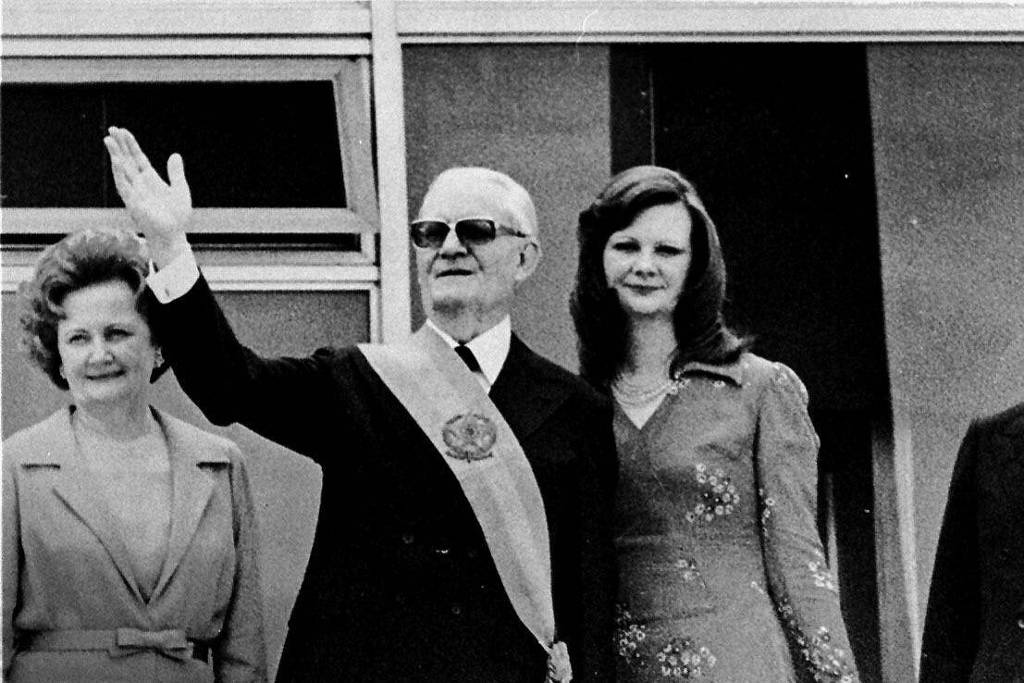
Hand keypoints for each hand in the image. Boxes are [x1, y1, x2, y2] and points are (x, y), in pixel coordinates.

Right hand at [104, 126, 192, 266]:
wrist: (173, 235)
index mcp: (150, 179)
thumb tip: (175, 155)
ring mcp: (134, 192)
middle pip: (127, 160)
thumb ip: (176, 173)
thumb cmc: (176, 216)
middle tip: (112, 128)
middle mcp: (139, 183)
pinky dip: (120, 173)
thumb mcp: (180, 190)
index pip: (138, 157)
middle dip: (119, 145)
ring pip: (122, 170)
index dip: (131, 144)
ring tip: (108, 140)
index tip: (123, 131)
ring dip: (115, 155)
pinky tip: (117, 160)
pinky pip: (124, 185)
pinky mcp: (132, 202)